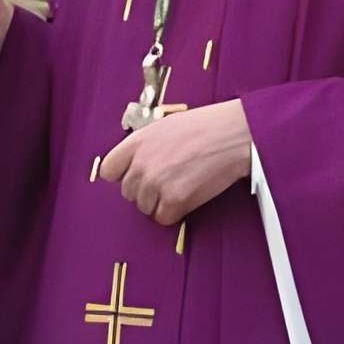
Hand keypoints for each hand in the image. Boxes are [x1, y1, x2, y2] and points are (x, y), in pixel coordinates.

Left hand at [99, 100, 251, 227]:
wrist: (235, 134)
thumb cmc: (207, 126)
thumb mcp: (166, 126)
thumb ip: (145, 145)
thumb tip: (137, 163)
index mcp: (137, 142)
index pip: (108, 170)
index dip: (123, 175)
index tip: (138, 175)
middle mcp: (141, 163)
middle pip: (128, 193)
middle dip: (146, 190)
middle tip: (169, 181)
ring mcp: (156, 182)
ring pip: (145, 208)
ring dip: (160, 203)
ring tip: (182, 186)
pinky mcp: (174, 199)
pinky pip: (163, 218)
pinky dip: (175, 213)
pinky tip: (189, 197)